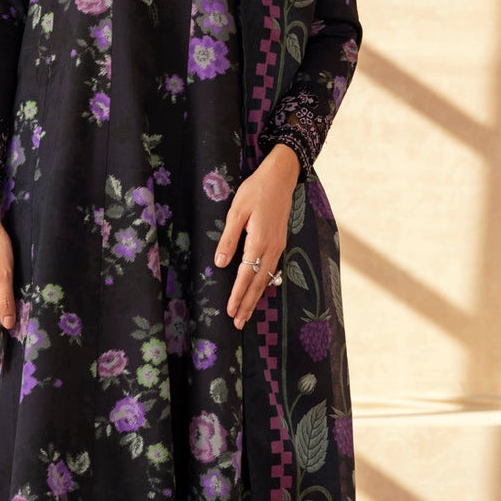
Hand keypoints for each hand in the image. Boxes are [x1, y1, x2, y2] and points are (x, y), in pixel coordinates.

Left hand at [213, 144, 299, 327]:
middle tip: (238, 323)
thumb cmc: (255, 190)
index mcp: (259, 241)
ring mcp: (278, 246)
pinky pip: (272, 269)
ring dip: (256, 297)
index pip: (246, 275)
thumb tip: (220, 264)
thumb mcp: (236, 212)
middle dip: (248, 304)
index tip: (230, 311)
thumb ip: (228, 239)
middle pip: (259, 283)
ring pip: (266, 278)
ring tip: (246, 313)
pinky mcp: (280, 242)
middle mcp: (271, 248)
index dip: (237, 295)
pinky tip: (259, 290)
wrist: (281, 177)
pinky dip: (264, 283)